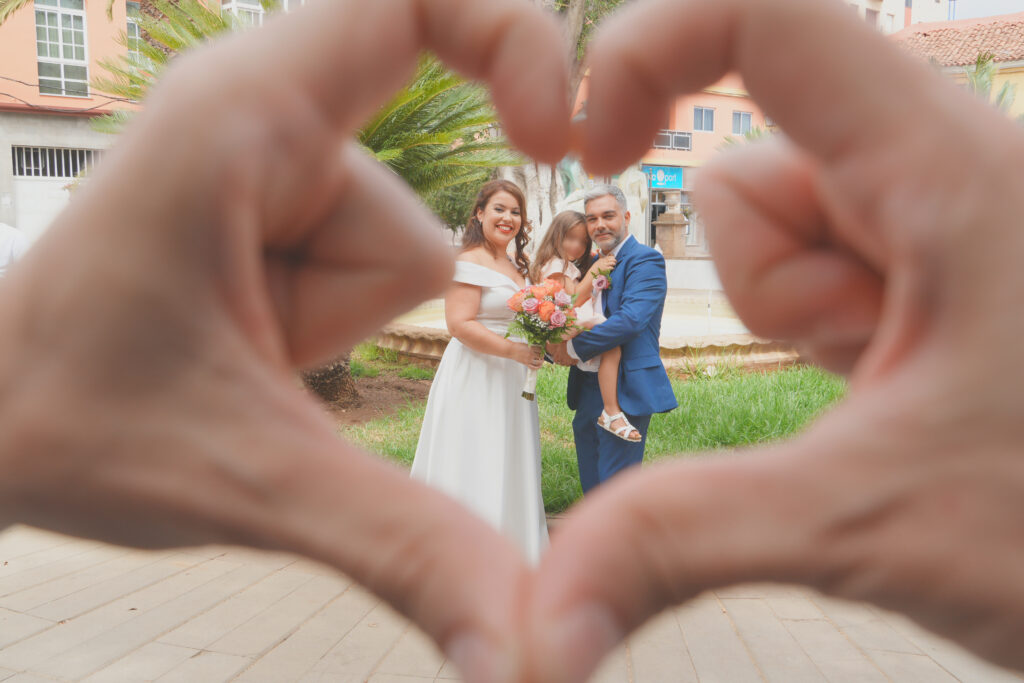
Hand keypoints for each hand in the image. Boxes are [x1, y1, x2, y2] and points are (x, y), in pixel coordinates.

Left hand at [0, 1, 569, 677]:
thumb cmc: (60, 417)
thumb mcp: (246, 476)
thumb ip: (401, 545)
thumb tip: (524, 643)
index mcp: (247, 121)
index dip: (518, 41)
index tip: (556, 142)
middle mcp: (268, 122)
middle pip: (420, 217)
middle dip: (357, 316)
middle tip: (255, 357)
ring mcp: (279, 171)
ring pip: (401, 260)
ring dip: (335, 332)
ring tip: (233, 355)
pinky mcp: (285, 216)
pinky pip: (372, 275)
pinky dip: (331, 327)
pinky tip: (248, 350)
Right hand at [509, 342, 543, 369]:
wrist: (511, 350)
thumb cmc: (517, 346)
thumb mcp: (526, 344)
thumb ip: (532, 347)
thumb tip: (538, 349)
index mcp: (531, 348)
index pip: (541, 350)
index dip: (543, 351)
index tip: (543, 351)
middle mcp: (531, 354)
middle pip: (540, 356)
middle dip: (543, 356)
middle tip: (543, 356)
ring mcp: (528, 359)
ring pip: (538, 362)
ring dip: (541, 362)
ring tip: (542, 361)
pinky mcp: (525, 363)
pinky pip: (533, 367)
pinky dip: (537, 368)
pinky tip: (539, 367)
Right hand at [525, 0, 1023, 678]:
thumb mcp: (875, 519)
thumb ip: (683, 544)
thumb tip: (544, 623)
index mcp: (949, 168)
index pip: (764, 14)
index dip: (647, 50)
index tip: (594, 149)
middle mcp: (952, 169)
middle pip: (758, 175)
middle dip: (771, 288)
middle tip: (868, 366)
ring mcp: (949, 226)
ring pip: (789, 236)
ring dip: (806, 322)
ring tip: (903, 388)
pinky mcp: (947, 275)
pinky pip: (833, 274)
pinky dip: (834, 334)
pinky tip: (908, 389)